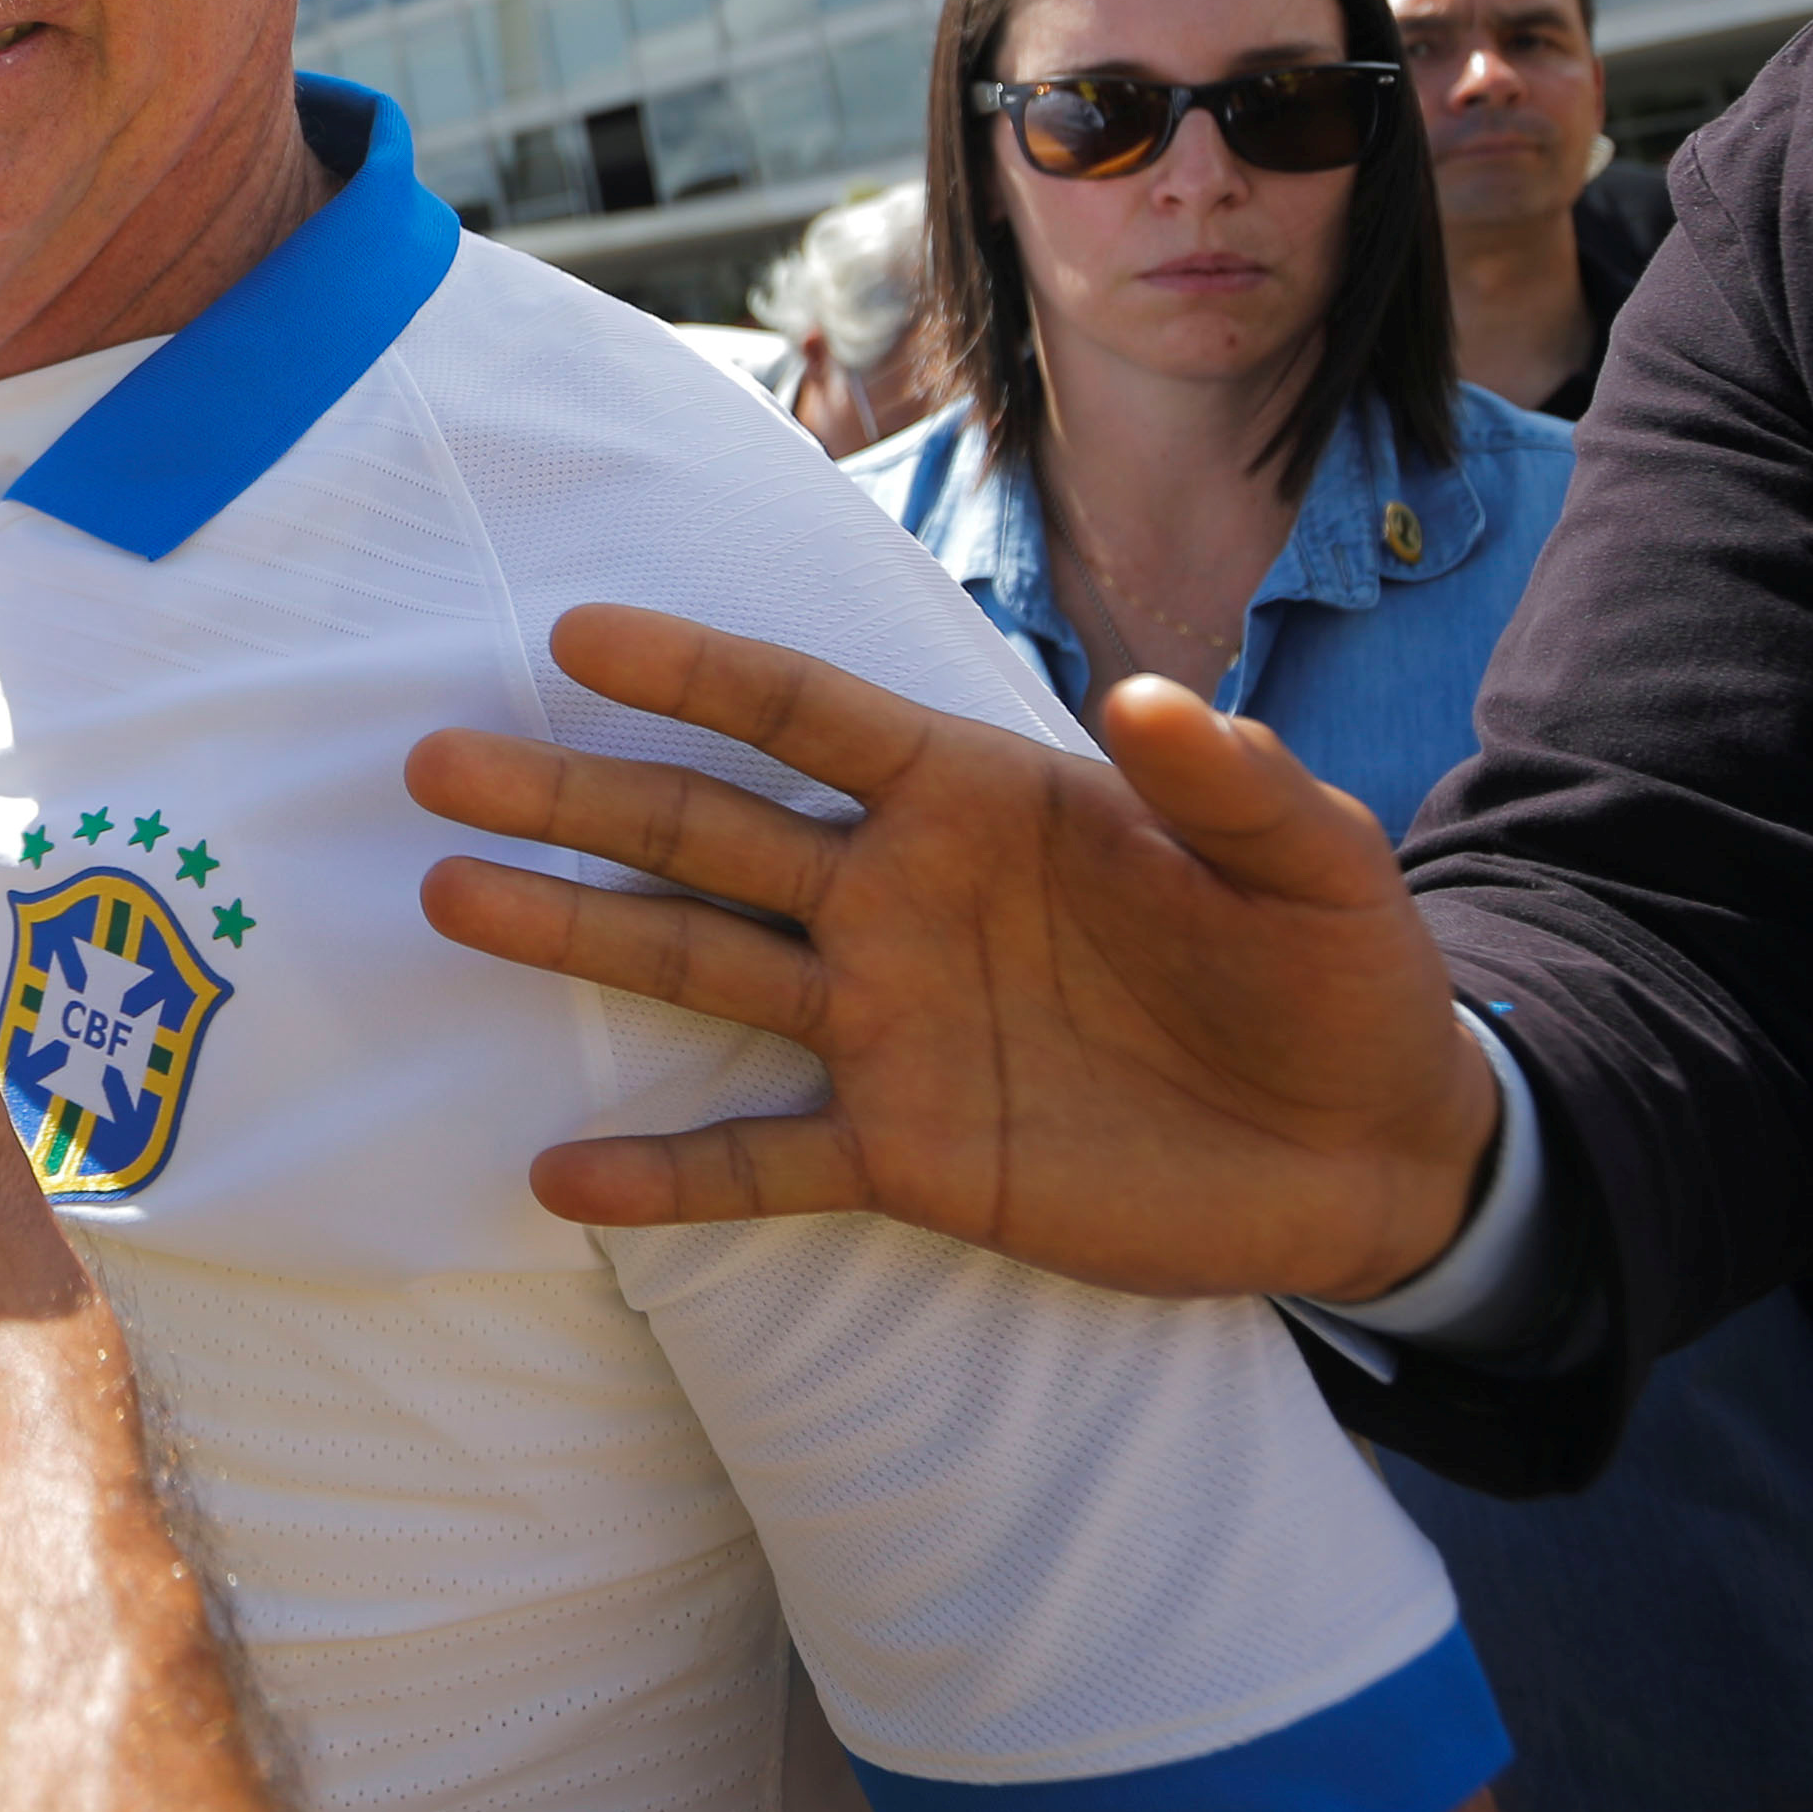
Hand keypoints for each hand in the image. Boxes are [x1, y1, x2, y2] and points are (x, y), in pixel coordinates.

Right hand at [405, 604, 1503, 1303]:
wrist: (1373, 1148)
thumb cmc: (1336, 970)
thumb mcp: (1317, 862)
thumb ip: (1234, 783)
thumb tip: (1154, 700)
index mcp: (976, 796)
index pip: (809, 716)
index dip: (696, 673)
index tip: (577, 636)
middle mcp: (899, 898)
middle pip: (710, 830)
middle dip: (575, 794)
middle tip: (439, 764)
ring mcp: (890, 1027)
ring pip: (702, 968)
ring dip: (577, 935)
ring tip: (451, 902)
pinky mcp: (910, 1155)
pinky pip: (762, 1163)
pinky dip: (663, 1172)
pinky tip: (558, 1176)